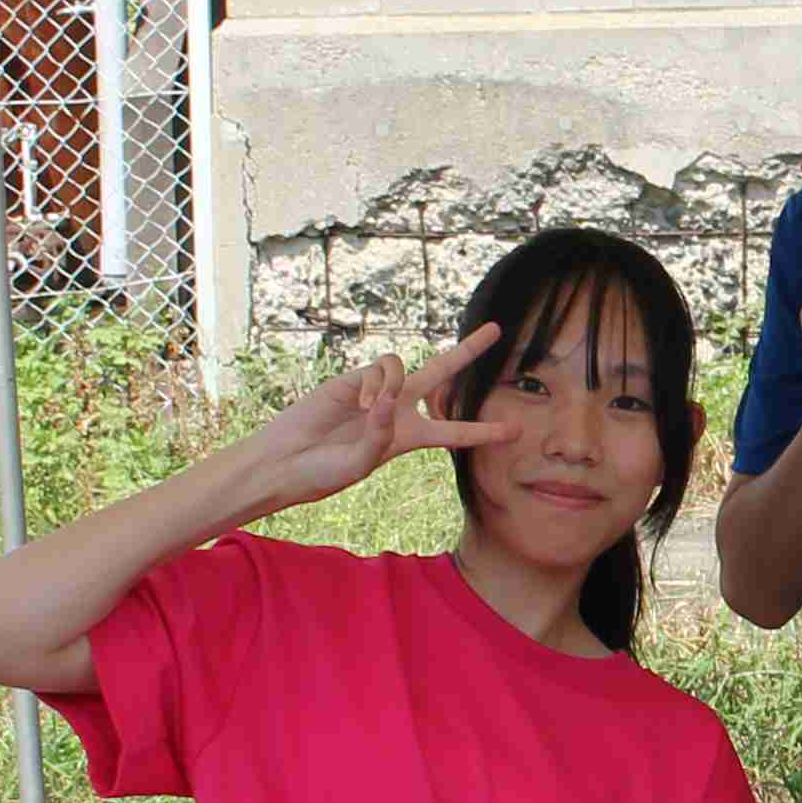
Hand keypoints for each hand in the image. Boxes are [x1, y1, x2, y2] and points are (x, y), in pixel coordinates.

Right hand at [239, 324, 510, 512]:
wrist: (286, 459)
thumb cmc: (324, 472)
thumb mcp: (360, 464)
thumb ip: (379, 435)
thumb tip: (387, 400)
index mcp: (409, 438)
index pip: (454, 433)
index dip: (484, 431)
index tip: (516, 431)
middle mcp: (398, 409)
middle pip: (443, 374)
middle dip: (469, 351)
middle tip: (497, 330)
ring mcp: (376, 390)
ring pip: (405, 365)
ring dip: (393, 385)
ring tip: (370, 409)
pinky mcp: (353, 378)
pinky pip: (379, 370)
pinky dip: (374, 385)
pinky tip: (358, 403)